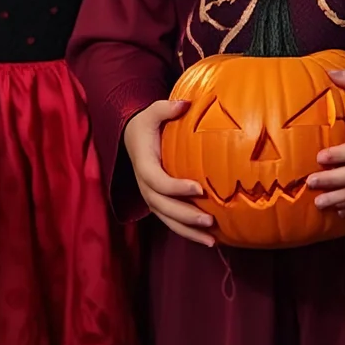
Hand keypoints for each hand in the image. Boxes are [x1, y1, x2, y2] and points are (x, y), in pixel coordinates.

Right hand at [123, 100, 213, 246]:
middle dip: (185, 216)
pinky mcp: (159, 203)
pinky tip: (209, 240)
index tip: (199, 189)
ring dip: (188, 231)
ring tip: (212, 241)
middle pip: (163, 206)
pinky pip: (172, 221)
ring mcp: (151, 197)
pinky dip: (188, 232)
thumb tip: (184, 104)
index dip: (176, 188)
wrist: (133, 138)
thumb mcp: (152, 112)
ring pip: (167, 219)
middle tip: (209, 220)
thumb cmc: (146, 125)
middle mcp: (145, 186)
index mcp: (144, 165)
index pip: (158, 181)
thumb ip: (166, 108)